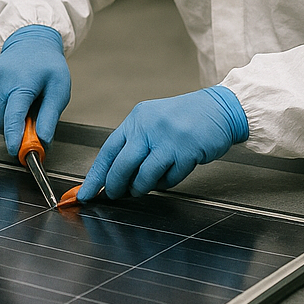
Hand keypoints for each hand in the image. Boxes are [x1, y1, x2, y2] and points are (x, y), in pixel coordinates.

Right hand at [0, 25, 69, 154]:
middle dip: (15, 131)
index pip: (13, 115)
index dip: (14, 137)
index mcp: (22, 82)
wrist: (30, 42)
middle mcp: (1, 80)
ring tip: (23, 105)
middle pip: (1, 121)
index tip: (16, 151)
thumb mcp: (59, 90)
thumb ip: (49, 117)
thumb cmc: (47, 66)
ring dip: (7, 121)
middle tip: (32, 125)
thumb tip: (43, 141)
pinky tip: (11, 100)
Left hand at [78, 86, 247, 200]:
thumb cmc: (183, 118)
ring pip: (144, 176)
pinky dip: (165, 183)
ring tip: (143, 186)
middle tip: (114, 195)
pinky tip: (168, 175)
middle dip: (116, 186)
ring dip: (141, 187)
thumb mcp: (152, 121)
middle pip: (122, 166)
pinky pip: (168, 180)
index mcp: (136, 119)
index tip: (85, 192)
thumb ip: (134, 144)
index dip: (95, 175)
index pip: (108, 151)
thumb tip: (111, 174)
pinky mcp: (186, 152)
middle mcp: (149, 127)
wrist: (218, 108)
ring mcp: (168, 140)